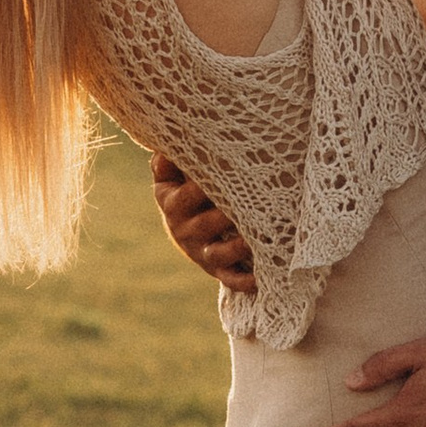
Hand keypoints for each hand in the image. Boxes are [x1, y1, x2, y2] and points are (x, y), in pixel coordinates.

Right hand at [151, 149, 256, 292]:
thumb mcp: (172, 174)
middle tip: (245, 206)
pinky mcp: (217, 270)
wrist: (188, 228)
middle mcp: (183, 230)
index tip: (224, 174)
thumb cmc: (187, 190)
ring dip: (235, 249)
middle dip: (222, 217)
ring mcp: (200, 251)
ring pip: (217, 253)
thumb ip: (169, 159)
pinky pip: (229, 278)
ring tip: (252, 241)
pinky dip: (243, 281)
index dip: (201, 187)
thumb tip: (167, 145)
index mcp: (172, 202)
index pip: (185, 196)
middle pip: (203, 224)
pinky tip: (259, 279)